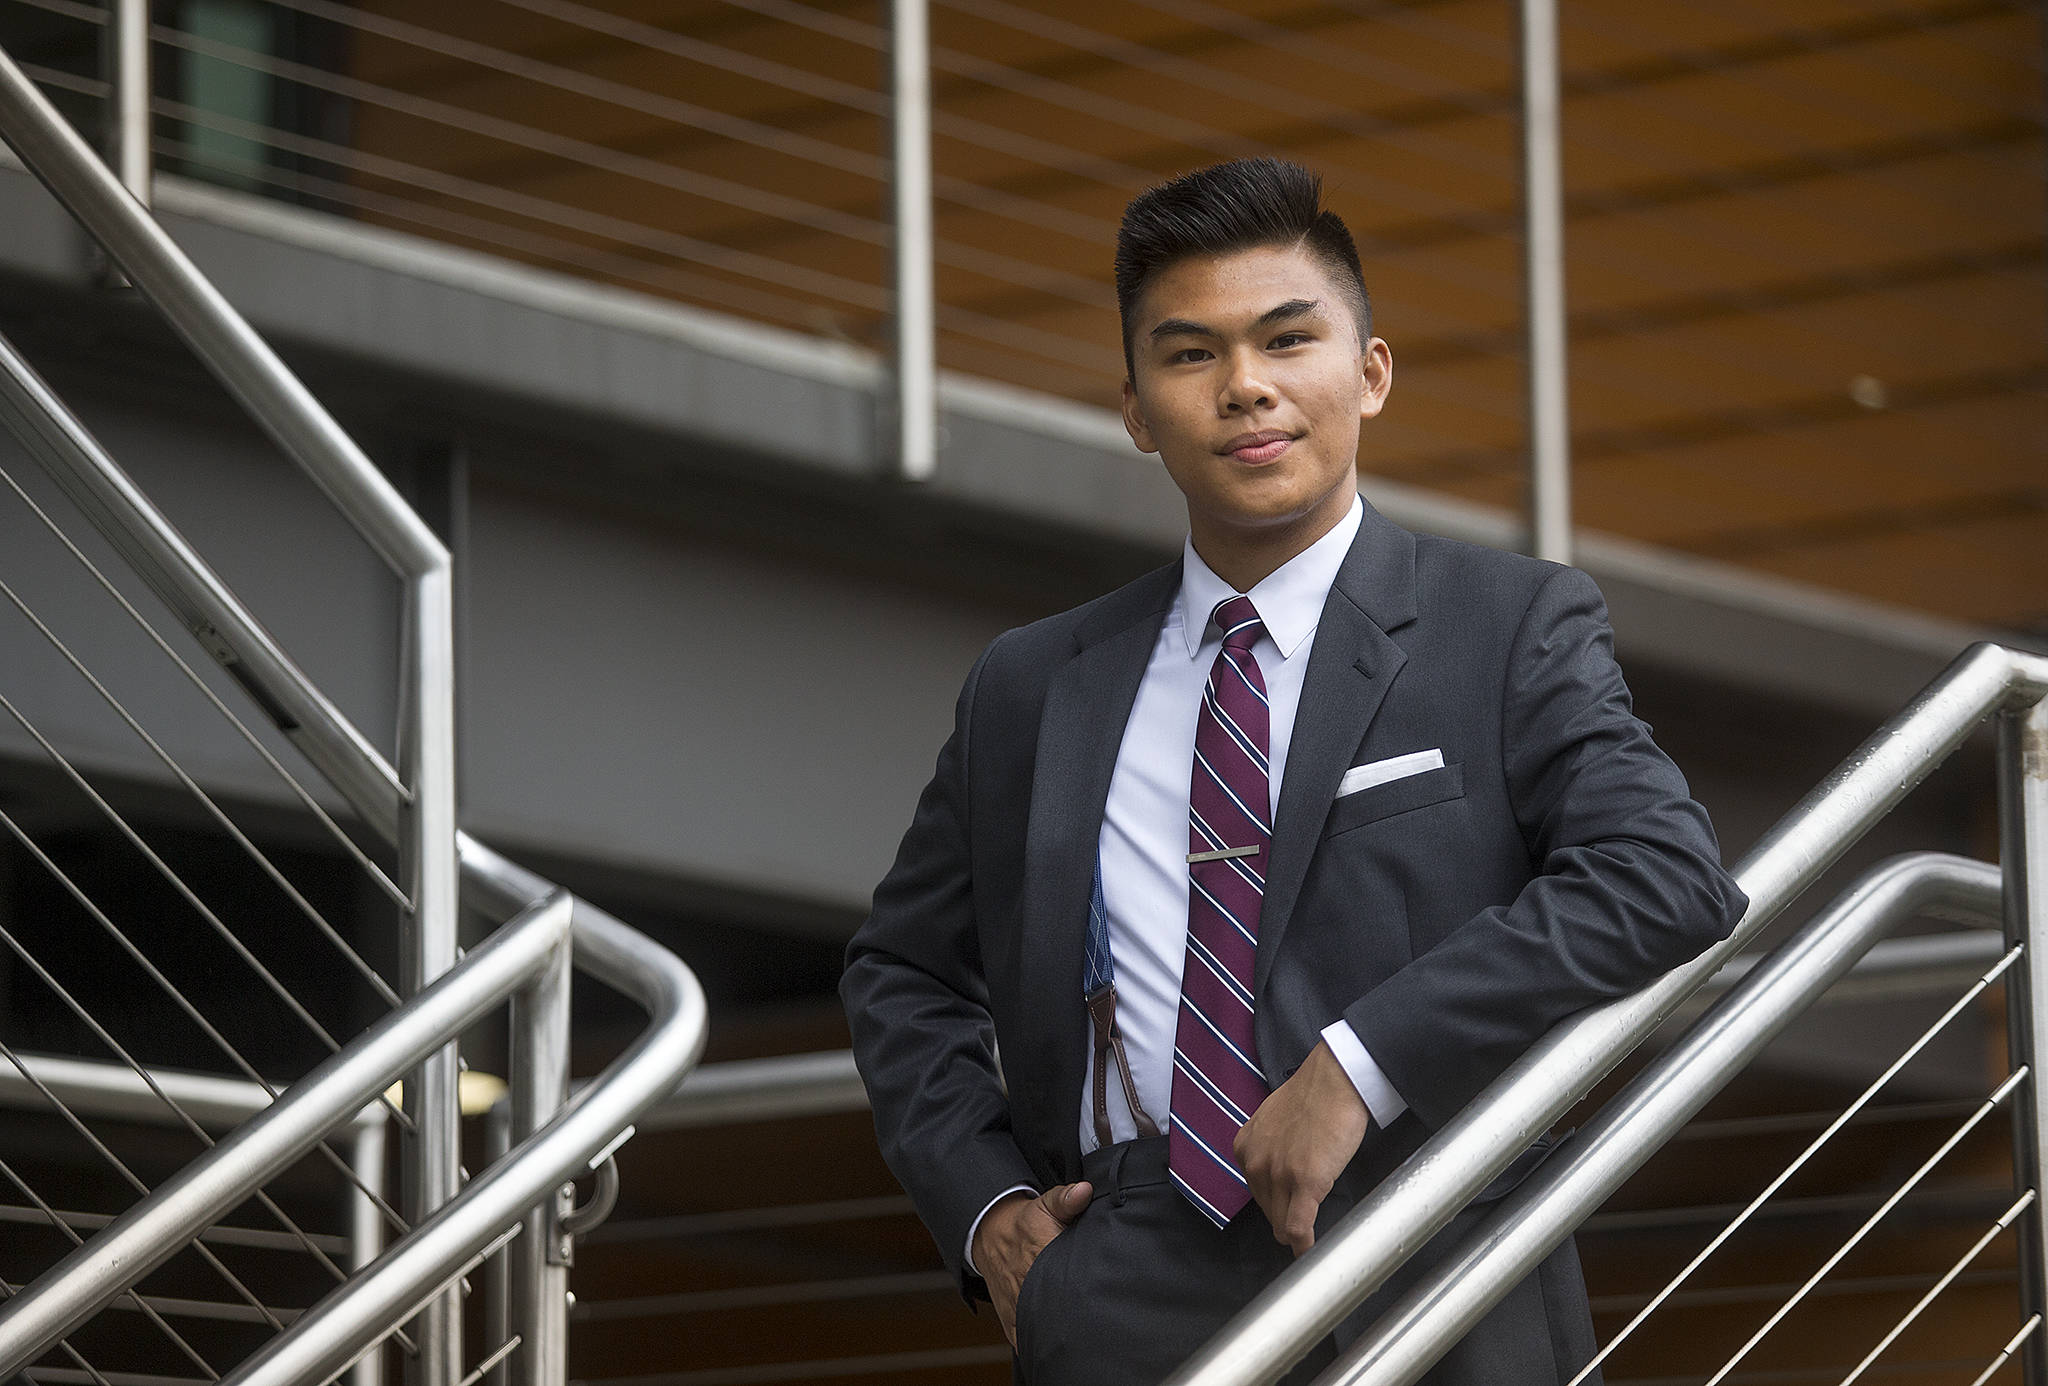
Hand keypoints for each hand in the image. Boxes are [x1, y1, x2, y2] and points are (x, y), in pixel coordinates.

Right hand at [972, 1182, 1091, 1347]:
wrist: (989, 1235)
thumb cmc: (1024, 1221)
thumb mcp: (1045, 1205)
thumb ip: (1066, 1199)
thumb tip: (1084, 1191)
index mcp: (1040, 1257)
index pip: (1069, 1281)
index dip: (1086, 1290)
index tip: (1097, 1291)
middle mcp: (1028, 1286)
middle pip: (1060, 1310)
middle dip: (1077, 1313)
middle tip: (1094, 1314)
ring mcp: (1018, 1307)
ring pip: (1043, 1331)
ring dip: (1058, 1330)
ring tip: (1077, 1330)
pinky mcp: (1012, 1322)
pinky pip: (1027, 1342)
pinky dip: (1040, 1344)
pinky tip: (1056, 1342)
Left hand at [1234, 1040, 1370, 1255]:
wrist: (1335, 1080)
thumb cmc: (1313, 1097)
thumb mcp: (1274, 1122)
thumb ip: (1269, 1148)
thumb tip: (1280, 1172)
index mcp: (1245, 1148)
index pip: (1257, 1193)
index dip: (1276, 1204)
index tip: (1287, 1212)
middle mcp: (1255, 1163)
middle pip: (1269, 1212)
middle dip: (1285, 1219)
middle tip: (1304, 1224)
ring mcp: (1279, 1174)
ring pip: (1282, 1225)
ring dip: (1295, 1234)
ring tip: (1308, 1240)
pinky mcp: (1305, 1183)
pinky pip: (1299, 1228)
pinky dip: (1304, 1245)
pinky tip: (1309, 1252)